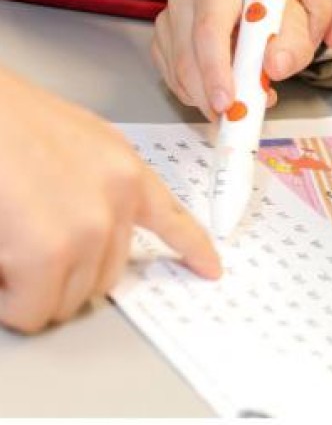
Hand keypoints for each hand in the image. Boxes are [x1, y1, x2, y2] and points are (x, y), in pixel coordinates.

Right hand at [0, 68, 220, 332]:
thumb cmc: (5, 122)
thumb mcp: (74, 142)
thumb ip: (94, 187)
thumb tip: (85, 235)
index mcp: (124, 170)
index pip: (171, 218)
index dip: (192, 248)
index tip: (210, 269)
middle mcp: (116, 200)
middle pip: (107, 276)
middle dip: (65, 278)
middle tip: (25, 255)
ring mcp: (86, 228)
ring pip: (68, 299)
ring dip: (33, 292)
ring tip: (6, 252)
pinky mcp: (46, 254)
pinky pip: (31, 310)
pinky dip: (9, 305)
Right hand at [151, 0, 315, 120]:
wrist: (254, 13)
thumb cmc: (272, 18)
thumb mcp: (293, 29)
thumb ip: (291, 47)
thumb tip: (276, 67)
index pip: (209, 31)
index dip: (217, 70)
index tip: (228, 102)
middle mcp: (185, 0)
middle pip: (188, 58)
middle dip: (209, 96)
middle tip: (231, 119)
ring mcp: (168, 21)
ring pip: (178, 74)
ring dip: (206, 100)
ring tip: (237, 105)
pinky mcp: (161, 43)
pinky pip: (173, 80)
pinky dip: (196, 96)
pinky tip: (220, 93)